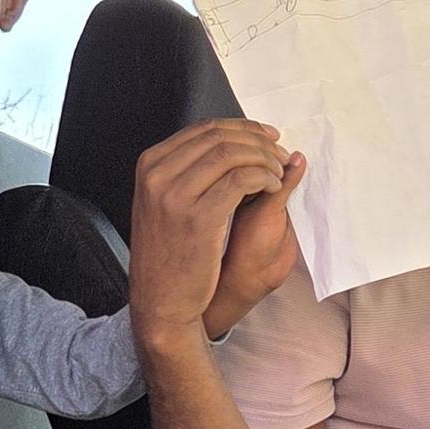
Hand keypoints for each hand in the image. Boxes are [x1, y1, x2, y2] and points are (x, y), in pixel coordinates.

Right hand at [128, 119, 296, 346]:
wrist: (161, 300)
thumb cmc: (168, 254)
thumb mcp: (163, 203)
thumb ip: (187, 171)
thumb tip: (233, 144)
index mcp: (150, 165)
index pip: (204, 129)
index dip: (243, 128)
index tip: (267, 136)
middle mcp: (158, 175)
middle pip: (220, 139)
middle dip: (258, 142)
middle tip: (279, 155)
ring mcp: (176, 196)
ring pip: (232, 156)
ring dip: (264, 159)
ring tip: (278, 172)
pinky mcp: (199, 218)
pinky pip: (241, 182)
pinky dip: (264, 179)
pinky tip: (272, 188)